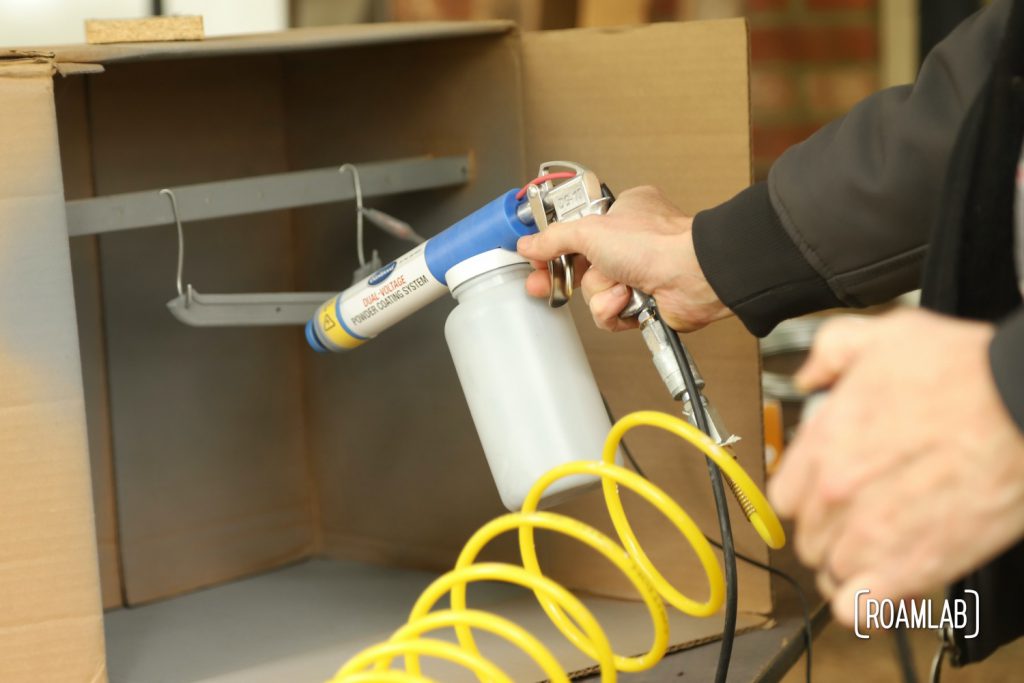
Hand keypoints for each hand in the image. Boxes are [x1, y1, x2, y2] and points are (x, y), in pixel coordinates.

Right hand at [515, 186, 729, 331]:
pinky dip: (614, 309)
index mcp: (622, 214)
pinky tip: (627, 299)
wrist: (692, 277)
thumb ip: (554, 238)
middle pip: (581, 267)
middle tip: (541, 285)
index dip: (555, 247)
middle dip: (567, 278)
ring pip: (594, 293)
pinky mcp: (641, 303)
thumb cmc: (656, 244)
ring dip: (601, 292)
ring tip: (618, 284)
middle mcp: (631, 243)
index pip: (577, 231)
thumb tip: (529, 244)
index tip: (536, 258)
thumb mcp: (591, 230)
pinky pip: (608, 313)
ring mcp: (636, 274)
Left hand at [769, 310, 1023, 626]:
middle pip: (805, 537)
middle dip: (828, 530)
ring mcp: (872, 535)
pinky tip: (884, 584)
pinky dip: (866, 603)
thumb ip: (832, 352)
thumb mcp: (885, 335)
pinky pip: (859, 609)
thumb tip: (810, 376)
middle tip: (862, 519)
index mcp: (825, 443)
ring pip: (831, 573)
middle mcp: (838, 493)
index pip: (782, 495)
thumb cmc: (966, 372)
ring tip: (881, 549)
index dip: (805, 496)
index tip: (826, 494)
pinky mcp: (914, 569)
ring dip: (851, 564)